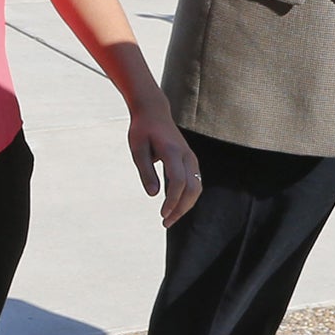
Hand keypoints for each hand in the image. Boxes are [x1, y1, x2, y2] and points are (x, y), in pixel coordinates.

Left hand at [128, 100, 200, 226]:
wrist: (154, 112)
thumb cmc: (142, 130)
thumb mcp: (137, 149)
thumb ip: (146, 171)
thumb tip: (153, 194)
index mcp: (173, 151)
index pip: (179, 181)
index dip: (172, 200)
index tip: (162, 214)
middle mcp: (186, 155)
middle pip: (193, 187)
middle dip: (181, 208)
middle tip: (166, 222)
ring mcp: (191, 157)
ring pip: (197, 186)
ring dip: (186, 205)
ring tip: (170, 217)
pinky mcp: (190, 160)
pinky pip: (195, 181)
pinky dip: (187, 196)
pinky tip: (175, 205)